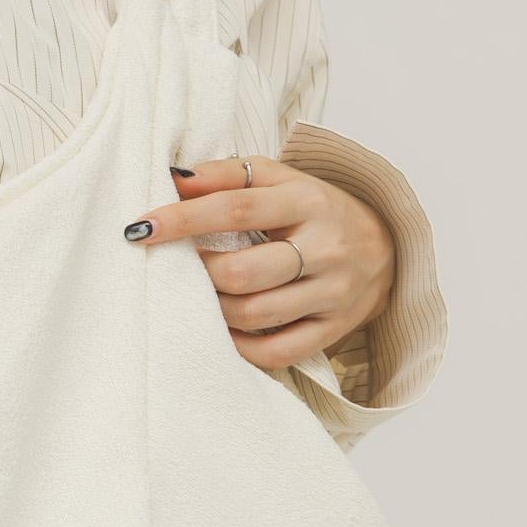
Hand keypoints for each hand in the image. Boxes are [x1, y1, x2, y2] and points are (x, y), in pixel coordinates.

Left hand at [123, 153, 394, 370]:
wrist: (387, 248)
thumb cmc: (314, 210)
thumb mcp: (279, 179)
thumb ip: (227, 174)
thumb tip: (173, 178)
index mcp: (308, 201)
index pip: (235, 208)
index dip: (182, 220)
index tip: (140, 229)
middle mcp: (326, 247)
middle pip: (243, 272)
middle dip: (198, 274)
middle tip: (177, 270)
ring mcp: (332, 293)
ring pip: (255, 314)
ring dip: (213, 310)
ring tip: (198, 297)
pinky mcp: (333, 330)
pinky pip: (277, 352)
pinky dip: (240, 346)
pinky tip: (223, 330)